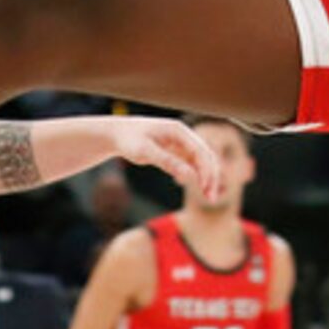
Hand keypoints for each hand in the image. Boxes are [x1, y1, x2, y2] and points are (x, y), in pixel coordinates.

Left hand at [97, 115, 226, 203]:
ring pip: (200, 161)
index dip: (207, 170)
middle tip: (211, 198)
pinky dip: (193, 174)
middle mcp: (183, 135)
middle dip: (211, 176)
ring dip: (205, 177)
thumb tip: (190, 175)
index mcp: (178, 130)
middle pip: (205, 156)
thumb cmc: (129, 140)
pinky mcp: (174, 150)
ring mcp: (179, 142)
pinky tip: (181, 183)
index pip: (201, 151)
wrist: (117, 134)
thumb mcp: (145, 152)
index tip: (206, 188)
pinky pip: (189, 163)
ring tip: (207, 196)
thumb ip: (168, 162)